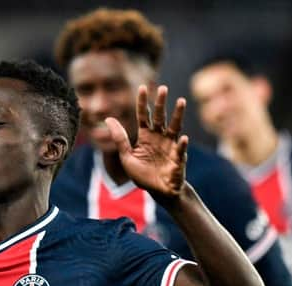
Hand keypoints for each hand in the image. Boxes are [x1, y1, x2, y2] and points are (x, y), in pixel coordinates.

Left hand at [106, 85, 187, 201]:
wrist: (157, 191)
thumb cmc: (142, 174)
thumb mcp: (126, 156)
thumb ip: (119, 138)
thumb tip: (108, 118)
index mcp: (146, 136)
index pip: (144, 116)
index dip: (143, 103)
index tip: (142, 87)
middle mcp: (159, 137)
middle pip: (160, 117)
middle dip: (161, 103)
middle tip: (163, 88)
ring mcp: (170, 146)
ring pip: (175, 127)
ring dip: (177, 115)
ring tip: (180, 101)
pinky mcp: (178, 159)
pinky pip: (180, 151)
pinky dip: (181, 145)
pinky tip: (183, 138)